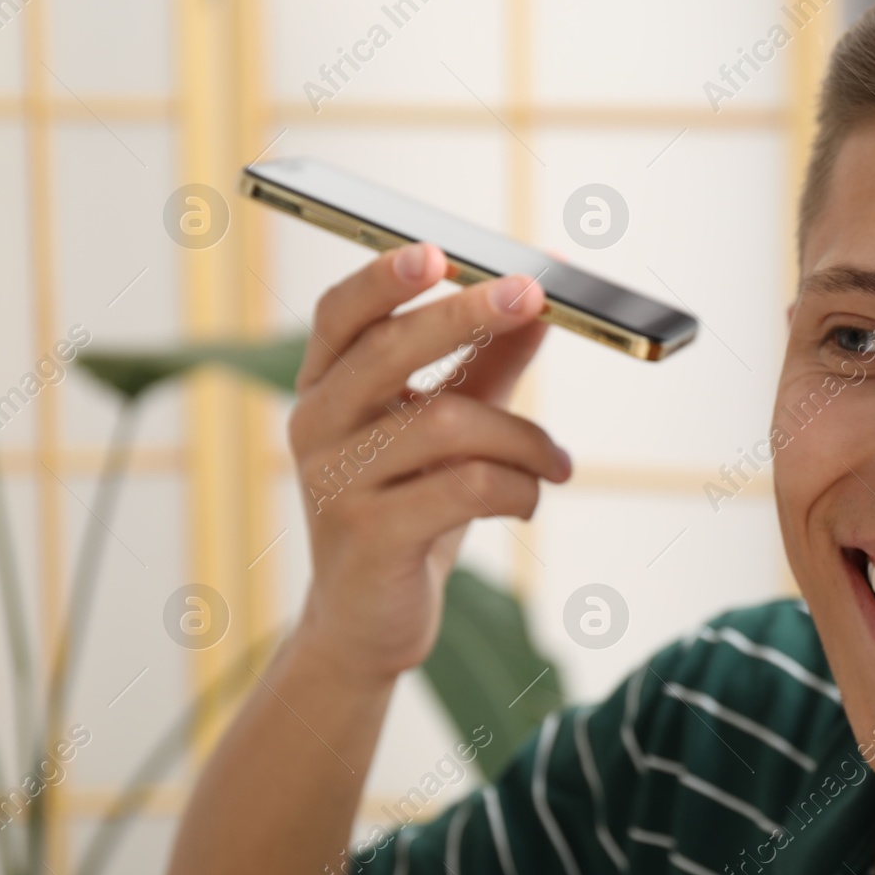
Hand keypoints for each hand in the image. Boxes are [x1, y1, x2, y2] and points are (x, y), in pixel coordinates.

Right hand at [286, 243, 570, 682]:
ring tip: (558, 463)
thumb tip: (546, 293)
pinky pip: (464, 487)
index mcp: (326, 387)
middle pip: (389, 350)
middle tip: (535, 297)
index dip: (384, 278)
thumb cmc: (410, 508)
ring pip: (447, 423)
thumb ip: (489, 361)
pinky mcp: (368, 537)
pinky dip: (517, 487)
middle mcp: (316, 426)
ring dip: (524, 437)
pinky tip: (530, 499)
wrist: (367, 622)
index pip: (340, 314)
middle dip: (468, 315)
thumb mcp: (447, 429)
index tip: (441, 251)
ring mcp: (335, 482)